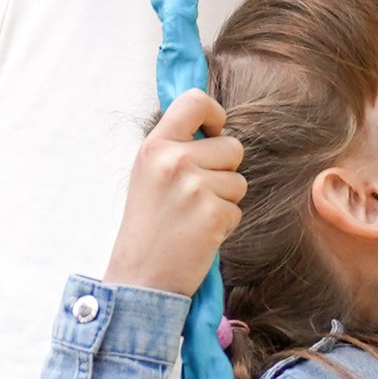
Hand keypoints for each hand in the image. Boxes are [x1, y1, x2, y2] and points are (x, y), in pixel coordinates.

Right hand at [104, 86, 245, 297]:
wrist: (139, 277)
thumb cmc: (147, 227)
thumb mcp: (148, 175)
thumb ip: (176, 147)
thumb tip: (213, 126)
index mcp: (155, 146)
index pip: (194, 101)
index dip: (214, 114)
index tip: (213, 133)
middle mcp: (173, 160)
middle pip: (232, 146)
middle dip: (224, 171)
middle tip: (193, 197)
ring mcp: (194, 187)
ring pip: (239, 181)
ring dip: (224, 201)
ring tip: (193, 218)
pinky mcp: (213, 214)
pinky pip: (237, 209)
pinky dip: (224, 225)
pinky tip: (198, 236)